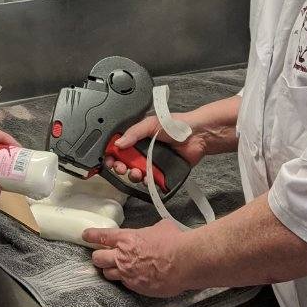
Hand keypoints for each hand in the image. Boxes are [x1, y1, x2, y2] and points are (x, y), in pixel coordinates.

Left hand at [84, 219, 189, 296]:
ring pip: (107, 274)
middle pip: (98, 258)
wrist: (184, 262)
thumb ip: (150, 230)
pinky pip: (124, 284)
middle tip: (102, 256)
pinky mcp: (136, 287)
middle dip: (98, 257)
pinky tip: (132, 278)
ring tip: (115, 268)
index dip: (91, 236)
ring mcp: (128, 274)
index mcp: (126, 239)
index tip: (85, 235)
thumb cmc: (174, 242)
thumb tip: (153, 232)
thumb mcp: (160, 228)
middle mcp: (122, 257)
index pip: (101, 236)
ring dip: (109, 270)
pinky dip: (125, 280)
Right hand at [106, 106, 234, 183]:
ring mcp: (151, 162)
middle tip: (120, 167)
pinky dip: (147, 182)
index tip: (109, 158)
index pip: (119, 147)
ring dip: (132, 175)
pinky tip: (147, 178)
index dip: (112, 153)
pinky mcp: (161, 173)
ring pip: (135, 173)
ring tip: (135, 172)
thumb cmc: (176, 125)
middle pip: (124, 162)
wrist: (197, 136)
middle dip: (119, 166)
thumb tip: (118, 143)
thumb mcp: (151, 124)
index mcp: (137, 137)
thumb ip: (134, 132)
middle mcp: (142, 150)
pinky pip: (150, 181)